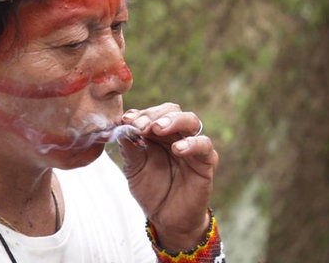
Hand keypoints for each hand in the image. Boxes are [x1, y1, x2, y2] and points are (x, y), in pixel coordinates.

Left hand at [118, 103, 218, 251]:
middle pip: (172, 111)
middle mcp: (177, 135)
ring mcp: (193, 146)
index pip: (153, 113)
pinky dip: (192, 143)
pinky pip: (204, 146)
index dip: (140, 114)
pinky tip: (178, 149)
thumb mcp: (134, 169)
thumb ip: (130, 148)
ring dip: (173, 121)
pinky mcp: (206, 161)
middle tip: (140, 125)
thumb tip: (121, 127)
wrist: (167, 218)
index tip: (126, 120)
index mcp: (159, 133)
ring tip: (158, 129)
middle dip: (155, 115)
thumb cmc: (152, 190)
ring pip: (191, 121)